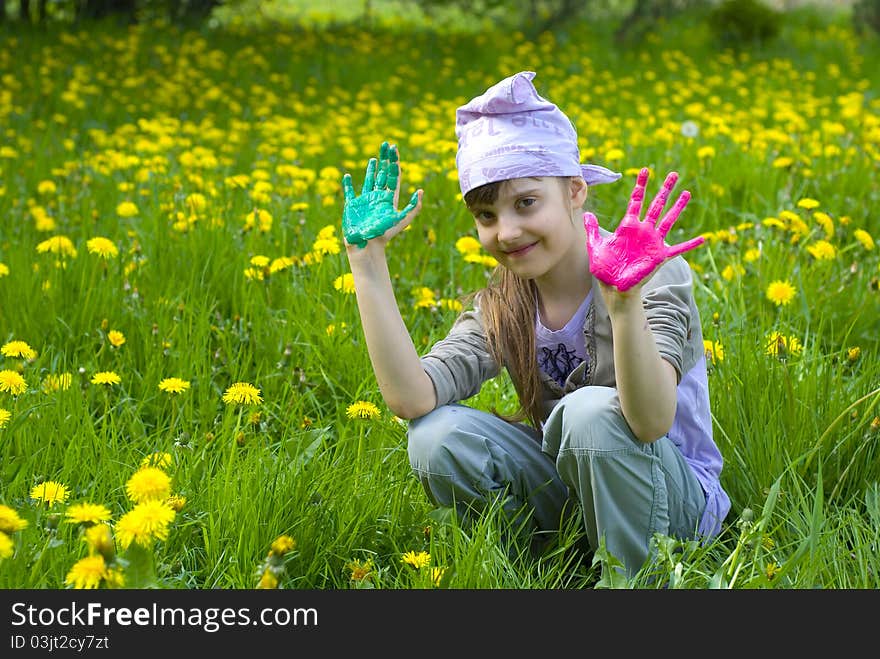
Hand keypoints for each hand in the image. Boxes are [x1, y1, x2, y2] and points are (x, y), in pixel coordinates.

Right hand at [342, 142, 420, 248]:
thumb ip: (413, 207)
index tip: (394, 148)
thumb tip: (420, 191)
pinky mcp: (352, 206)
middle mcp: (378, 197)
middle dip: (385, 160)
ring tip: (373, 159)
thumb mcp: (402, 220)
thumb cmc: (384, 235)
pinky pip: (350, 192)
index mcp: (389, 199)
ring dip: (371, 170)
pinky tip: (347, 176)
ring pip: (369, 181)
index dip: (394, 162)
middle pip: (382, 174)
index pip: (393, 176)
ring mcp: (365, 201)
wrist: (367, 246)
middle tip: (385, 145)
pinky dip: (348, 184)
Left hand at [584, 167, 702, 291]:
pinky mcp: (659, 256)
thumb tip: (587, 213)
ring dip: (678, 207)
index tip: (645, 170)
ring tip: (687, 193)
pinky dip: (690, 245)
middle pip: (656, 205)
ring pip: (668, 220)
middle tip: (673, 174)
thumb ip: (593, 230)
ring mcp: (653, 242)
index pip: (636, 201)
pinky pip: (678, 250)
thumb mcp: (595, 247)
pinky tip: (703, 239)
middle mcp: (643, 231)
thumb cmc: (604, 268)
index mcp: (628, 226)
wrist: (613, 287)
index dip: (641, 185)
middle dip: (664, 190)